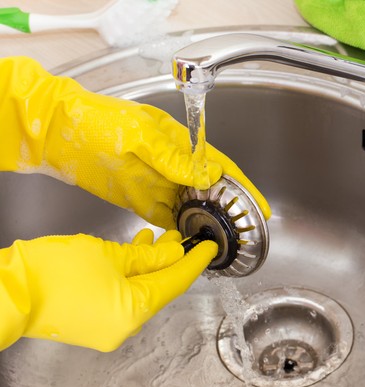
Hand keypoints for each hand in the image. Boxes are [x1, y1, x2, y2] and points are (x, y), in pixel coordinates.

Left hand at [0, 56, 270, 228]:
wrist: (60, 132)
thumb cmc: (100, 121)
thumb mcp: (142, 136)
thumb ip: (175, 158)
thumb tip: (210, 174)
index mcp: (181, 145)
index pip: (221, 168)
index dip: (243, 188)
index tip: (259, 207)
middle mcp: (174, 166)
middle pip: (211, 191)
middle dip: (230, 210)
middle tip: (245, 232)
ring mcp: (158, 184)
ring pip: (192, 207)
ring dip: (206, 223)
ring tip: (223, 242)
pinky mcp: (140, 199)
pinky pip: (167, 217)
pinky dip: (179, 229)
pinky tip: (189, 242)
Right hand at [0, 229, 216, 351]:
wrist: (6, 292)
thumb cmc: (53, 271)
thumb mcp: (109, 254)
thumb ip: (147, 256)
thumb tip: (174, 253)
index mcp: (133, 311)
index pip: (175, 283)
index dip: (195, 262)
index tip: (210, 247)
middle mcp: (125, 327)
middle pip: (159, 289)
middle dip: (171, 260)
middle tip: (182, 236)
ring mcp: (109, 329)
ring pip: (140, 292)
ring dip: (150, 265)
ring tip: (158, 238)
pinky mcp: (94, 324)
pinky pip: (123, 297)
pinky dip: (130, 276)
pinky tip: (134, 252)